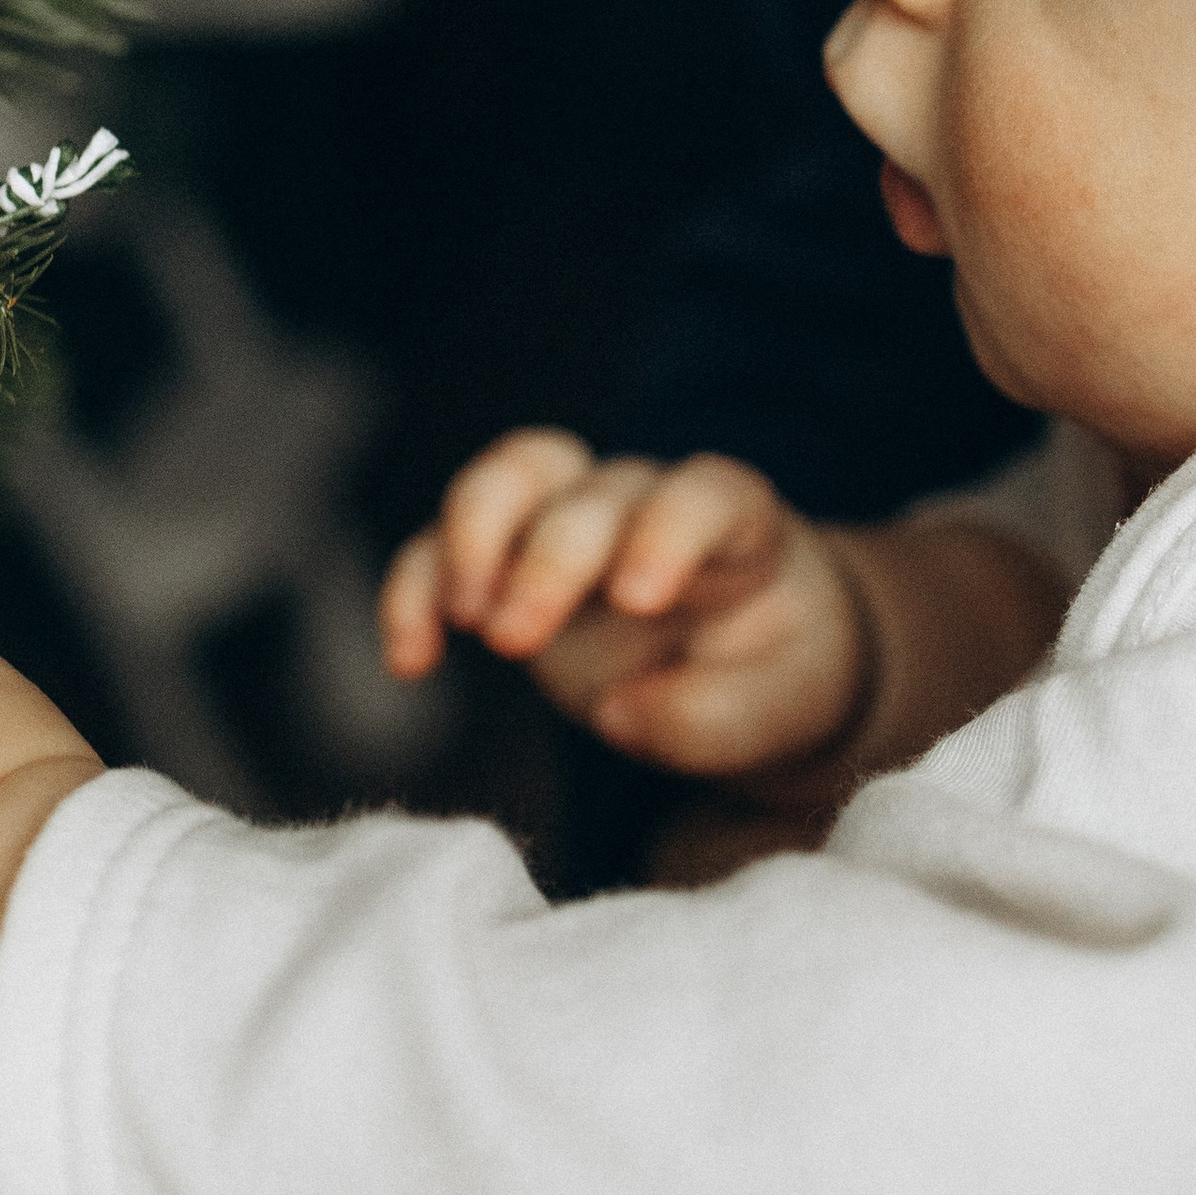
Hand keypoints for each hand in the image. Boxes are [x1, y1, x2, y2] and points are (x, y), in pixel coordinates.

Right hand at [379, 430, 872, 780]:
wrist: (746, 665)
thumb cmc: (775, 673)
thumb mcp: (785, 710)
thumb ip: (722, 716)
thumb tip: (622, 714)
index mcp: (735, 522)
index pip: (702, 495)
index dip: (665, 534)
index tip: (636, 602)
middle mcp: (646, 503)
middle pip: (586, 492)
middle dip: (545, 559)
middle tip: (517, 640)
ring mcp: (570, 520)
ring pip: (509, 478)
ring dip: (469, 537)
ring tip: (459, 620)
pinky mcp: (509, 560)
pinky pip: (446, 547)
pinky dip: (416, 591)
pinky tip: (410, 660)